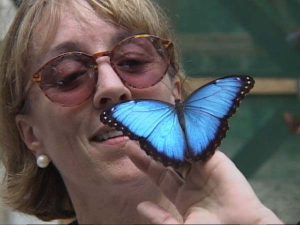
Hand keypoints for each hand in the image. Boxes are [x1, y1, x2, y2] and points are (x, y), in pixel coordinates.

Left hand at [123, 141, 282, 223]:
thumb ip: (161, 218)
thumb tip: (140, 206)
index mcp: (182, 195)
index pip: (159, 175)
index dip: (144, 163)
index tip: (129, 150)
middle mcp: (191, 179)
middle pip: (167, 158)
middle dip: (151, 146)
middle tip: (136, 133)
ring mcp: (203, 168)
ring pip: (180, 148)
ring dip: (167, 138)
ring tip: (149, 127)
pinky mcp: (214, 159)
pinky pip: (198, 144)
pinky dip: (187, 135)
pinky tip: (171, 124)